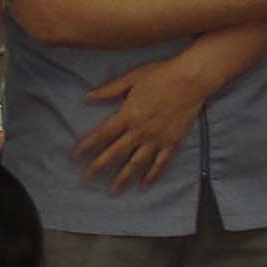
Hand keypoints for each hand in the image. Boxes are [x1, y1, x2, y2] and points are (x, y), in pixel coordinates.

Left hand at [75, 54, 213, 191]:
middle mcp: (140, 131)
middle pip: (116, 153)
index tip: (75, 156)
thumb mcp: (132, 78)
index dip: (87, 145)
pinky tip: (143, 186)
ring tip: (113, 191)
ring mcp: (157, 139)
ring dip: (123, 178)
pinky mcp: (172, 143)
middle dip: (99, 166)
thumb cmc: (161, 75)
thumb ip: (110, 89)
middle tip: (86, 179)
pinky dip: (152, 175)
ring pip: (137, 163)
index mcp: (128, 115)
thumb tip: (88, 96)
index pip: (103, 134)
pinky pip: (161, 163)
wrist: (191, 80)